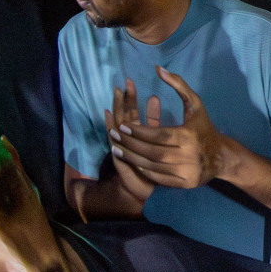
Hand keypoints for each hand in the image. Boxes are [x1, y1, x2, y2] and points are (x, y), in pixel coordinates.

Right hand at [103, 79, 155, 203]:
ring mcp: (122, 148)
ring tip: (119, 93)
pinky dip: (112, 128)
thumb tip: (155, 97)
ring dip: (118, 110)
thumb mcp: (159, 140)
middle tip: (123, 83)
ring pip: (117, 125)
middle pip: (122, 115)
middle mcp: (127, 139)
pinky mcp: (120, 158)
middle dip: (124, 100)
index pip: (130, 111)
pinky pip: (115, 141)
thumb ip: (154, 121)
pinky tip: (112, 118)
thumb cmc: (157, 164)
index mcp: (136, 133)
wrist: (147, 188)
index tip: (128, 83)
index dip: (129, 98)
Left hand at [108, 67, 229, 189]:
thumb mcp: (195, 104)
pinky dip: (143, 170)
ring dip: (132, 158)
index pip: (158, 135)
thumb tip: (158, 69)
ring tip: (117, 149)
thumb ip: (178, 85)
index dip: (139, 131)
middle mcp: (188, 155)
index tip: (124, 126)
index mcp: (190, 135)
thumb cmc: (204, 128)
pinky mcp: (184, 183)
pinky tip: (132, 162)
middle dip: (131, 145)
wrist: (221, 156)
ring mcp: (186, 171)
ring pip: (152, 166)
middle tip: (116, 136)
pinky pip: (158, 178)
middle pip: (152, 151)